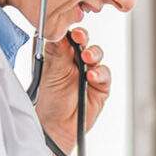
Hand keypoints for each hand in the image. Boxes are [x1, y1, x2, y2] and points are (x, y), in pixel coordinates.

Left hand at [34, 28, 109, 154]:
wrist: (56, 126)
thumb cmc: (49, 101)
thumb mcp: (50, 73)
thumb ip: (57, 52)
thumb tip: (59, 32)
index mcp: (61, 55)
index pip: (68, 36)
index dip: (70, 30)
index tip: (68, 29)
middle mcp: (76, 61)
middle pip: (84, 41)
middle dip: (83, 38)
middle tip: (80, 38)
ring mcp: (90, 72)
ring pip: (97, 55)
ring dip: (94, 54)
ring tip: (87, 58)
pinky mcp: (101, 86)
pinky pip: (105, 74)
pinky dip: (100, 73)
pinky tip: (92, 76)